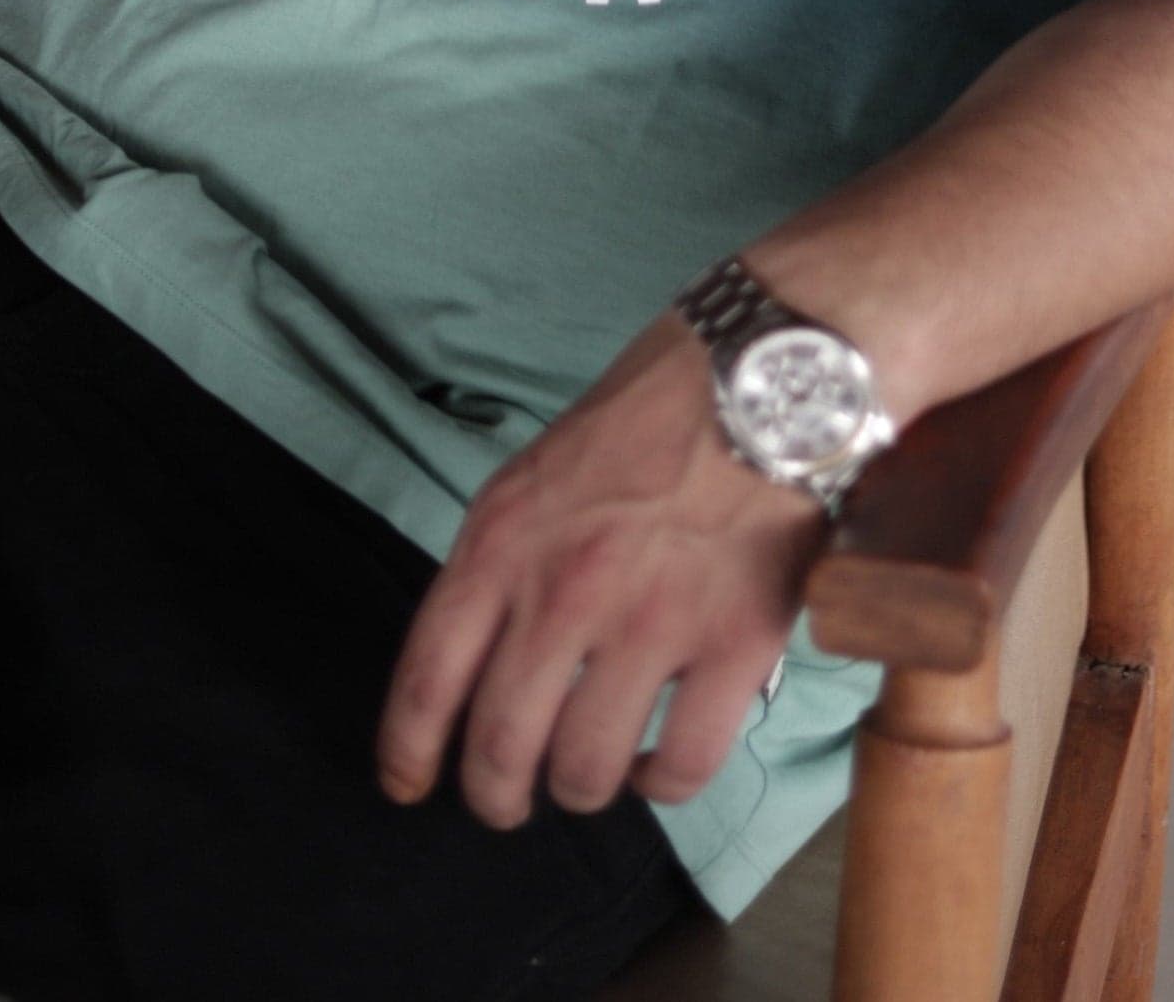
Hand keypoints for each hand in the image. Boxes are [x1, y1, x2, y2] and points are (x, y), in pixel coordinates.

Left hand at [377, 314, 822, 829]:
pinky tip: (661, 765)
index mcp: (504, 538)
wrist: (765, 372)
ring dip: (583, 788)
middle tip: (509, 801)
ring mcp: (652, 622)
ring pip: (587, 771)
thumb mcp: (541, 469)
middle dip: (497, 795)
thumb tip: (491, 652)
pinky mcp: (736, 644)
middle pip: (502, 746)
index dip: (409, 750)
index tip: (407, 785)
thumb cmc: (652, 407)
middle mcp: (565, 589)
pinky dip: (664, 784)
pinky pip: (685, 765)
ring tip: (593, 773)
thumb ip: (509, 558)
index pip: (429, 675)